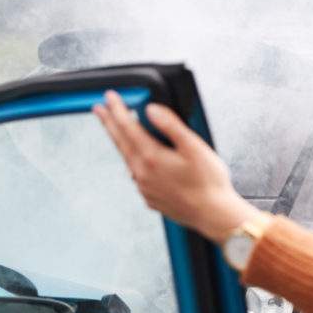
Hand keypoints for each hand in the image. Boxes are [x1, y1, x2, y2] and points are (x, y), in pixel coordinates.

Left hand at [94, 91, 260, 242]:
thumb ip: (171, 126)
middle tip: (99, 109)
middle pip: (120, 142)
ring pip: (127, 159)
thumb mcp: (195, 148)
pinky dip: (135, 163)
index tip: (109, 97)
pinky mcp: (151, 198)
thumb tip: (151, 110)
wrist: (214, 216)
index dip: (117, 109)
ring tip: (117, 132)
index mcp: (152, 157)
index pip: (127, 127)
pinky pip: (137, 176)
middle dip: (109, 124)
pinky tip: (141, 160)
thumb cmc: (209, 183)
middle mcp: (142, 173)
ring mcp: (145, 188)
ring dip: (120, 143)